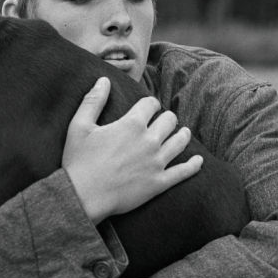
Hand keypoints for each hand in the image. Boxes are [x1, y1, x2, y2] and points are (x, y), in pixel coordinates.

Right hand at [62, 77, 203, 223]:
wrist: (83, 197)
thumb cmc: (78, 162)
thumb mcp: (79, 126)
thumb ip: (93, 100)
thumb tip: (103, 79)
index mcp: (131, 124)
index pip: (150, 104)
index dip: (150, 104)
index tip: (148, 107)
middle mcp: (149, 140)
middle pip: (169, 121)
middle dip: (166, 119)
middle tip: (164, 122)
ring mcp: (156, 162)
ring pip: (180, 142)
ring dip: (182, 135)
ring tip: (183, 133)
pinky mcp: (159, 183)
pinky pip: (183, 172)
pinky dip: (193, 165)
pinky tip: (199, 161)